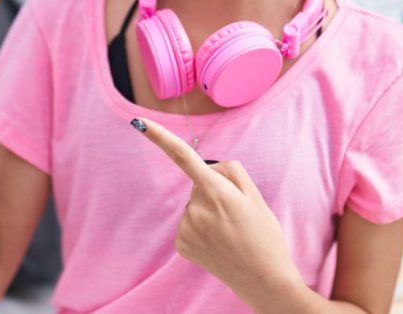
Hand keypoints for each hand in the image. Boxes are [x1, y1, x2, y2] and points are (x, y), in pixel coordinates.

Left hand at [131, 117, 303, 300]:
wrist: (263, 278)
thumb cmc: (264, 235)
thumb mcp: (255, 196)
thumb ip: (231, 172)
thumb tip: (209, 168)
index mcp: (215, 191)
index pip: (183, 157)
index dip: (159, 137)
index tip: (139, 122)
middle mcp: (196, 208)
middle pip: (199, 184)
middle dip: (214, 191)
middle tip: (237, 213)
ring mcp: (186, 228)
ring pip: (194, 205)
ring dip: (208, 212)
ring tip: (230, 231)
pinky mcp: (182, 244)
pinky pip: (189, 224)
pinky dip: (201, 228)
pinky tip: (218, 242)